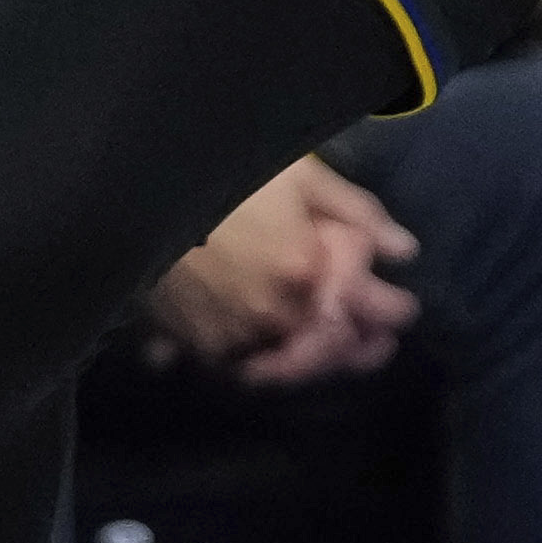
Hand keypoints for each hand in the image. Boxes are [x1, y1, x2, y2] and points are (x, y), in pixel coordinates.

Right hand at [151, 155, 414, 384]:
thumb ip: (356, 213)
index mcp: (302, 275)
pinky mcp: (190, 344)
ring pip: (281, 369)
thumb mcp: (299, 175)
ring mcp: (228, 337)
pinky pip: (232, 369)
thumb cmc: (223, 173)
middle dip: (357, 350)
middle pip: (326, 351)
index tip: (406, 308)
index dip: (395, 311)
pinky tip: (264, 355)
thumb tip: (405, 249)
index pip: (367, 309)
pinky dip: (254, 367)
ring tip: (322, 352)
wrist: (136, 189)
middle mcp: (270, 317)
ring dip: (307, 364)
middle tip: (375, 347)